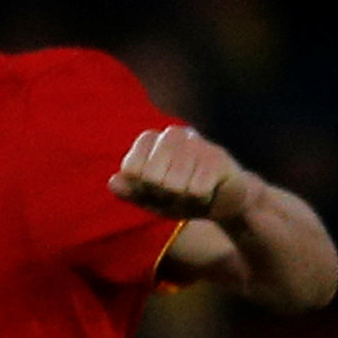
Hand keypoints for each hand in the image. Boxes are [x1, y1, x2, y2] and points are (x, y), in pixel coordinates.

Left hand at [110, 126, 255, 221]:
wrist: (224, 202)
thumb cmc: (180, 197)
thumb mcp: (149, 198)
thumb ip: (129, 191)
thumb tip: (113, 181)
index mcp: (150, 141)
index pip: (131, 169)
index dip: (140, 188)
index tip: (153, 190)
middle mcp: (172, 135)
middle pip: (151, 177)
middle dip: (163, 196)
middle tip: (176, 194)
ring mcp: (196, 142)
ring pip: (174, 184)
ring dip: (182, 199)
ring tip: (192, 194)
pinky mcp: (217, 155)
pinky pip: (197, 189)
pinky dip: (200, 199)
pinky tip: (208, 192)